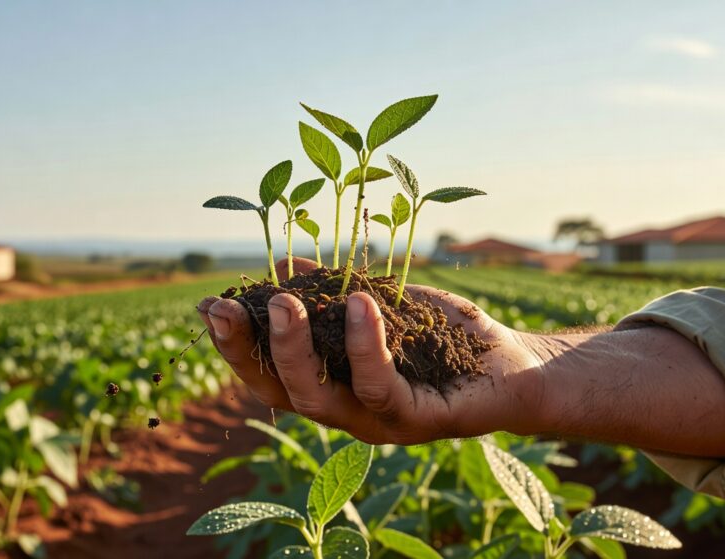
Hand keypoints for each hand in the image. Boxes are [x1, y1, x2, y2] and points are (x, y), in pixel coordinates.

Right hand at [196, 258, 545, 444]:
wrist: (515, 365)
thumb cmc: (447, 337)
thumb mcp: (384, 303)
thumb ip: (337, 291)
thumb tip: (288, 266)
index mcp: (332, 383)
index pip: (270, 372)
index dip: (235, 345)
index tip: (209, 305)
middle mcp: (348, 409)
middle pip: (281, 393)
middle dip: (247, 352)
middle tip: (228, 308)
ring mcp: (380, 422)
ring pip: (320, 399)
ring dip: (294, 350)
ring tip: (284, 302)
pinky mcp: (419, 420)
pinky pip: (382, 386)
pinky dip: (366, 345)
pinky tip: (360, 304)